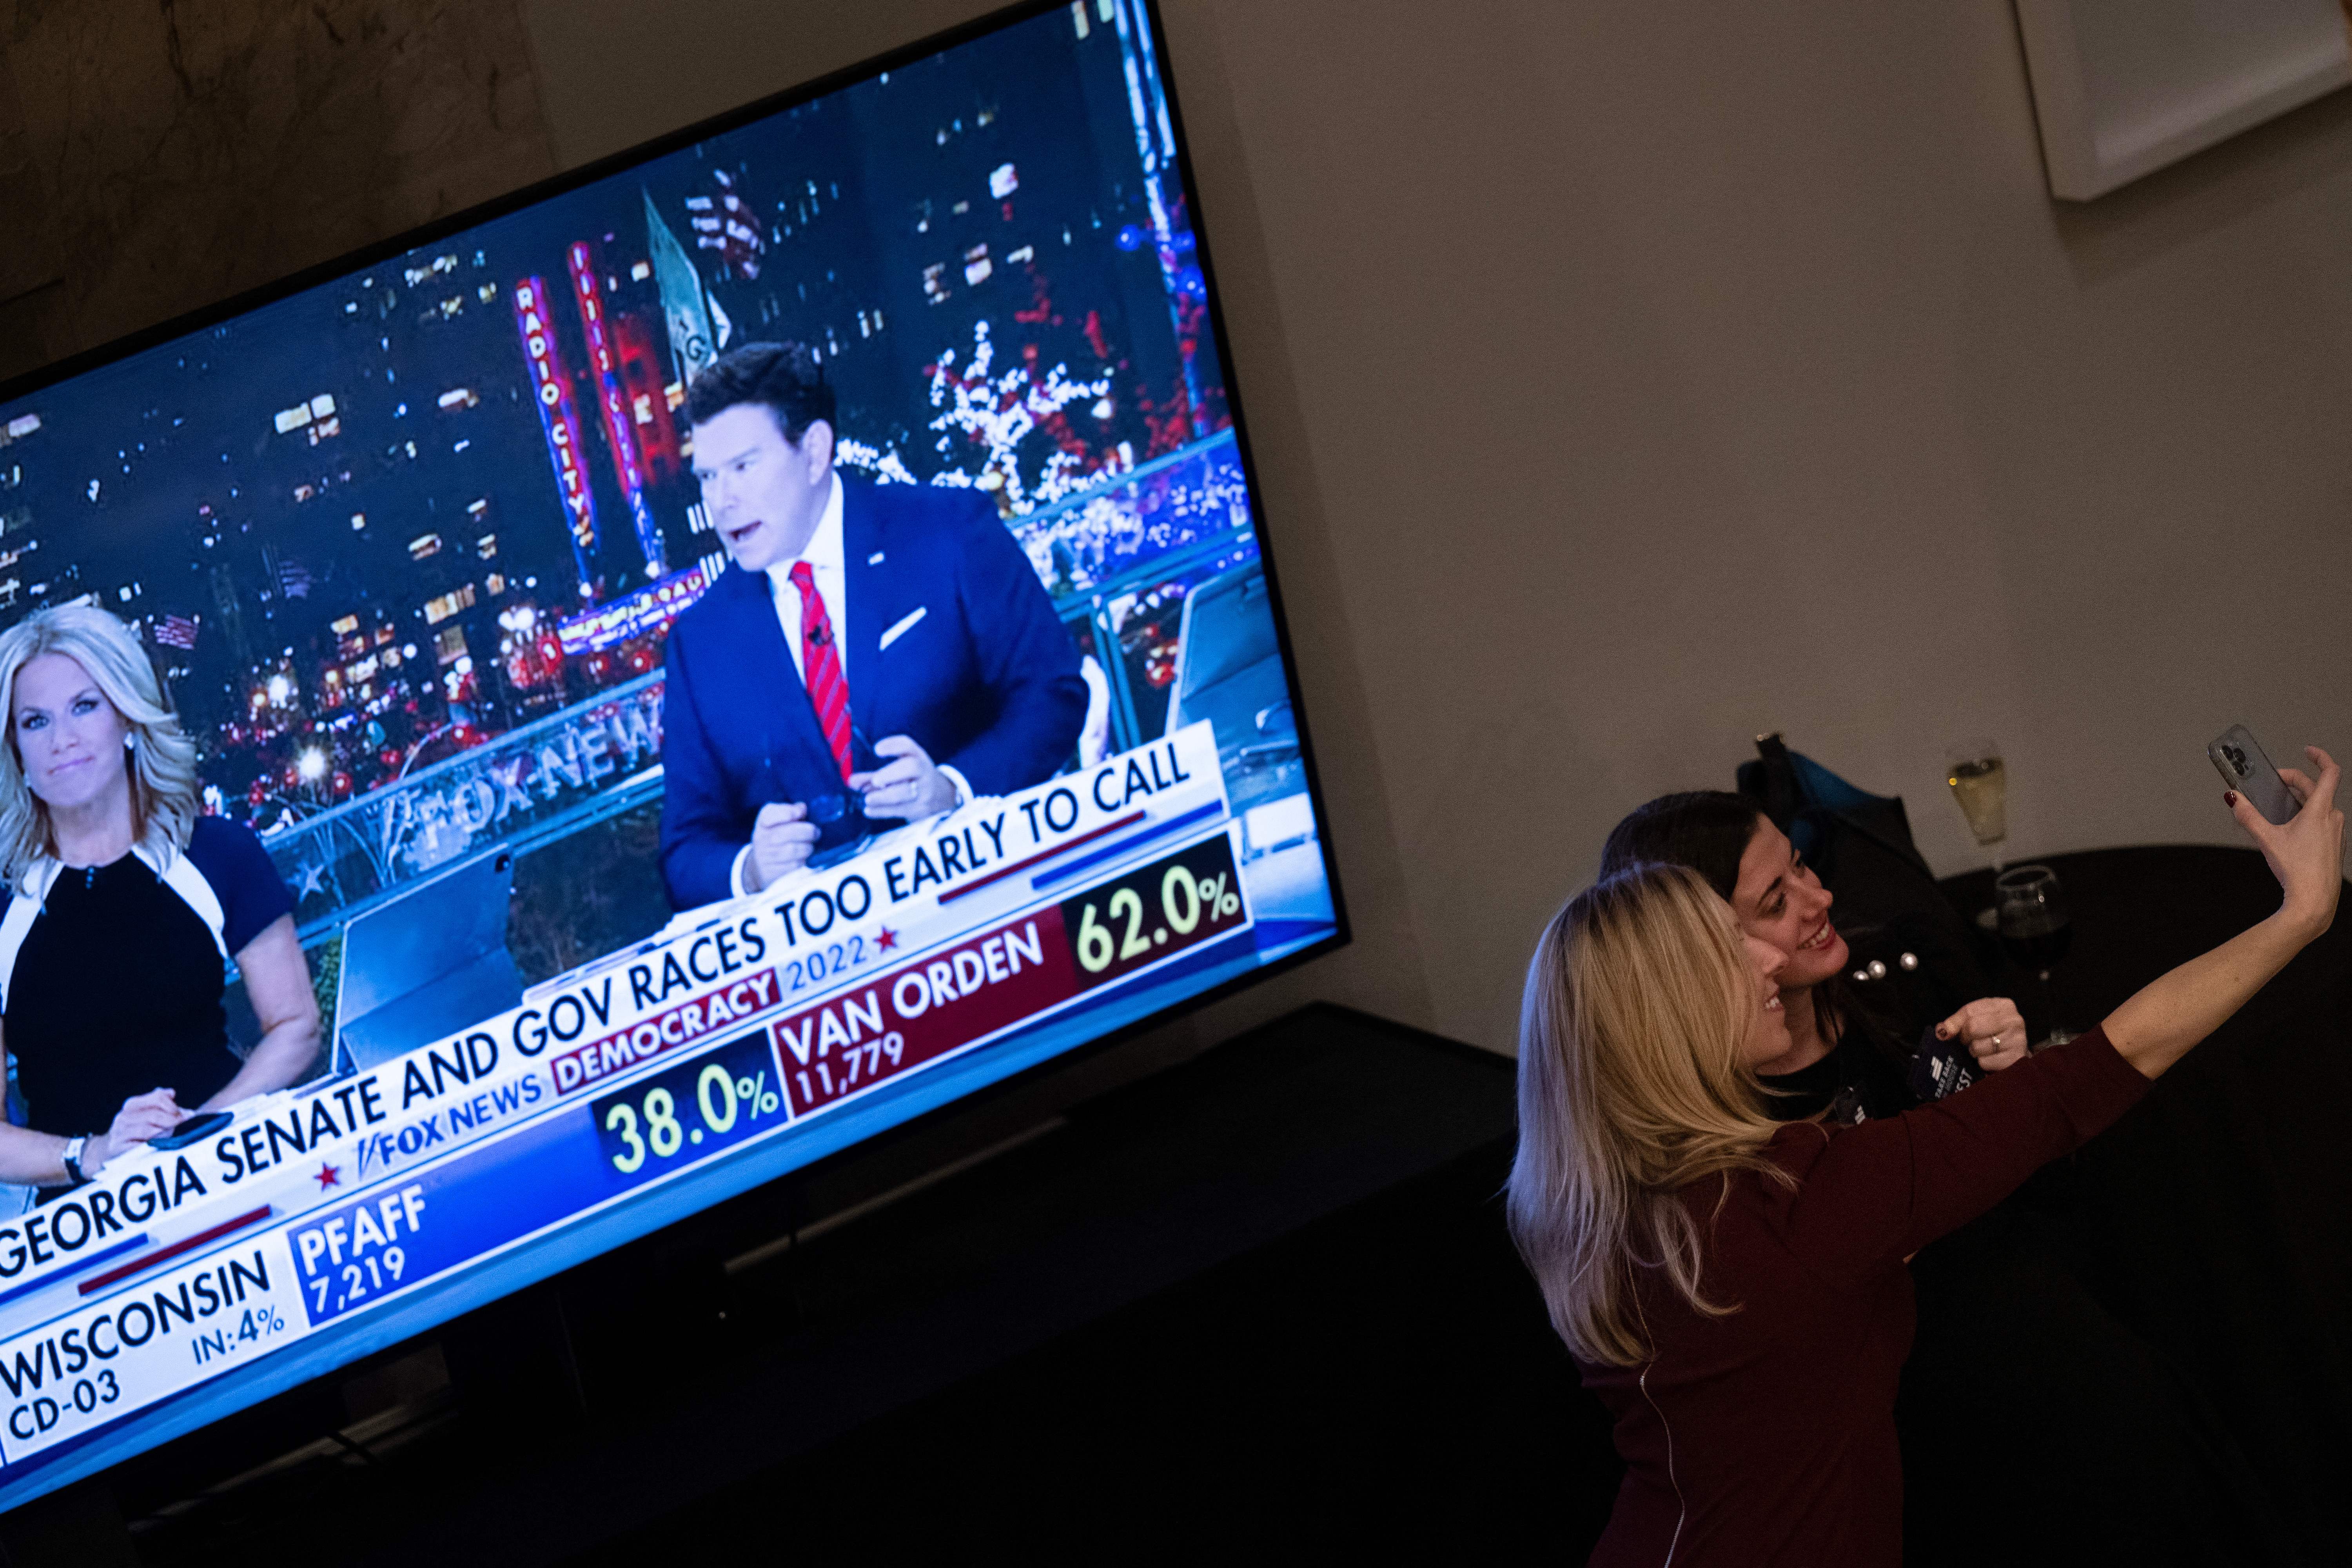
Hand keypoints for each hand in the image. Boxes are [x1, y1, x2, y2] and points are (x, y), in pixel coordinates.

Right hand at [92, 1088, 184, 1173]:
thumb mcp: (146, 1113)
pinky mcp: (119, 1149)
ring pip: (147, 1130)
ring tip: (176, 1136)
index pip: (158, 1098)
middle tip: (185, 1126)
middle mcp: (124, 1116)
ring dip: (166, 1133)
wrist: (108, 1151)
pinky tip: (162, 1146)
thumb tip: (171, 1093)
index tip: (186, 1115)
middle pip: (154, 1115)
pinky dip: (153, 1145)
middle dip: (173, 1121)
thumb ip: (161, 1102)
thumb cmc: (136, 1130)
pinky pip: (139, 1146)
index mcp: (132, 1104)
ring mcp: (119, 1133)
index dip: (174, 1106)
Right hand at [748, 801, 820, 892]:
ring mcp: (764, 855)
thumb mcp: (780, 820)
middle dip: (808, 832)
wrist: (759, 864)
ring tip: (809, 846)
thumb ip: (791, 810)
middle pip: (788, 832)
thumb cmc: (776, 837)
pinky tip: (803, 858)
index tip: (800, 814)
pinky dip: (803, 861)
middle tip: (816, 833)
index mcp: (764, 821)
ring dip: (808, 848)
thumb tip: (802, 808)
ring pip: (794, 850)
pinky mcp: (771, 871)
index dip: (787, 812)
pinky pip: (794, 865)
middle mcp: (761, 837)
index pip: (770, 813)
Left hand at [850, 735, 957, 820]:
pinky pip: (901, 810)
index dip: (893, 745)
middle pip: (911, 767)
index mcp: (918, 758)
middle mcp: (923, 772)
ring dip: (884, 796)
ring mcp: (925, 792)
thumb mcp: (900, 773)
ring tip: (867, 800)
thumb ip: (873, 776)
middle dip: (891, 773)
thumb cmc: (915, 780)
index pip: (908, 746)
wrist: (945, 798)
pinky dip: (883, 811)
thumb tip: (850, 781)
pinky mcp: (922, 810)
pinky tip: (869, 810)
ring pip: (905, 792)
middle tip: (875, 781)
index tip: (877, 750)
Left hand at [1934, 997, 2028, 1071]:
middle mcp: (2014, 1020)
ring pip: (1977, 1047)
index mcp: (2003, 1005)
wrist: (2013, 1054)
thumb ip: (1957, 1022)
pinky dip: (1982, 1063)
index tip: (1953, 1031)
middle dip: (1966, 1038)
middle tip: (1970, 1041)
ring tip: (1983, 1050)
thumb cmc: (1993, 1034)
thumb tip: (1941, 1030)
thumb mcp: (1977, 1020)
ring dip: (1974, 1052)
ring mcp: (2017, 1039)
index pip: (1969, 1011)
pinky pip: (1984, 1062)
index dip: (1957, 1023)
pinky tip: (1991, 1059)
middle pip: (1972, 1027)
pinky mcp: (2015, 1058)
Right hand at [2228, 746, 2343, 938]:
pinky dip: (2308, 816)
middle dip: (2296, 781)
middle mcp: (2333, 818)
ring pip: (2321, 805)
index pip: (2329, 772)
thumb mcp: (2267, 840)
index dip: (2320, 757)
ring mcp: (2336, 832)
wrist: (2315, 901)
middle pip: (2318, 788)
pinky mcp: (2334, 845)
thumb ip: (2248, 817)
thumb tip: (2234, 800)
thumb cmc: (2298, 872)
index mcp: (2320, 811)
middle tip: (2277, 782)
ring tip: (2282, 806)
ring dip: (2302, 800)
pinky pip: (2323, 821)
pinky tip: (2291, 828)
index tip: (2308, 751)